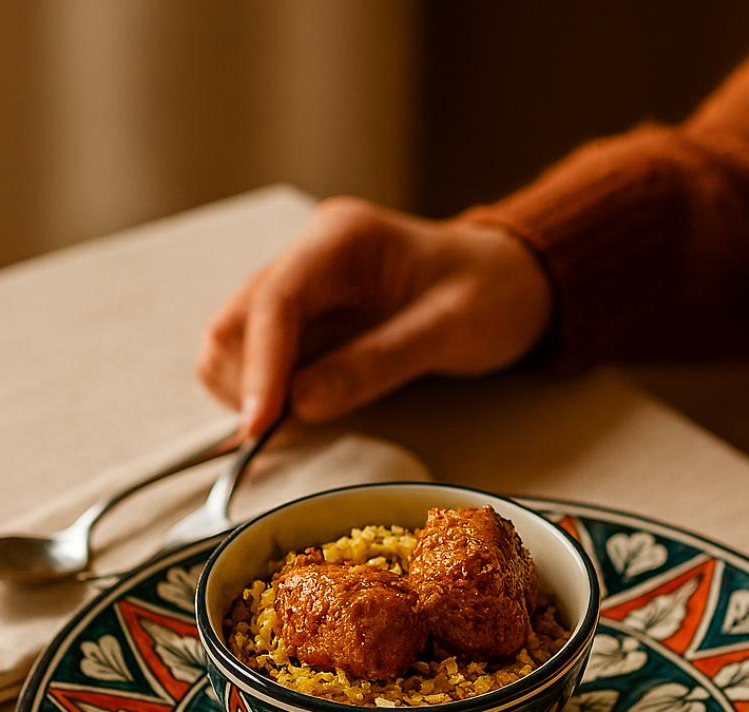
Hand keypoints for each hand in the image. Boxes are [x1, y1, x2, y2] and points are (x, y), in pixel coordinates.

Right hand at [196, 196, 553, 434]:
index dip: (260, 366)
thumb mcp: (449, 328)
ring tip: (293, 427)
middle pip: (235, 321)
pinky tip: (296, 417)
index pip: (276, 300)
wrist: (513, 282)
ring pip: (237, 345)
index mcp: (342, 238)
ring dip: (249, 392)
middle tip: (275, 436)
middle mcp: (308, 257)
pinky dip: (267, 394)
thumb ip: (377, 362)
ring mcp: (304, 291)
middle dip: (245, 382)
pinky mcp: (308, 324)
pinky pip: (264, 362)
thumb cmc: (492, 292)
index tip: (259, 425)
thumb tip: (301, 402)